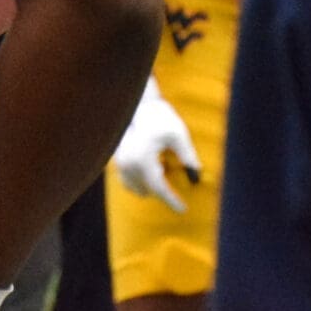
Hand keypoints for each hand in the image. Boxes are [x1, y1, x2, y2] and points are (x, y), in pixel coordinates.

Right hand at [111, 76, 200, 212]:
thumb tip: (196, 176)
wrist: (134, 100)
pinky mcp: (114, 157)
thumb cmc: (158, 115)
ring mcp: (118, 161)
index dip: (172, 201)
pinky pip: (126, 179)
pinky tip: (149, 168)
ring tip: (162, 173)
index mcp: (143, 160)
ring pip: (134, 187)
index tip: (183, 210)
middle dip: (161, 192)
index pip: (159, 189)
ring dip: (148, 186)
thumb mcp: (178, 134)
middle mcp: (128, 164)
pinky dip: (138, 179)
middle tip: (176, 185)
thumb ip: (188, 156)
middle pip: (146, 190)